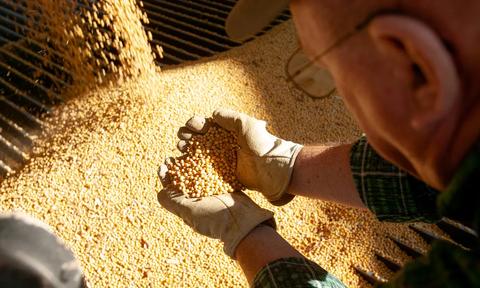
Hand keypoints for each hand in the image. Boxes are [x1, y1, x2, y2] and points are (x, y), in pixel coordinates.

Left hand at [157, 160, 274, 257]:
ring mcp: (211, 188)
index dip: (166, 176)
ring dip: (192, 160)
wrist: (241, 220)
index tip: (163, 166)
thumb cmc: (212, 219)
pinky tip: (205, 150)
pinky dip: (209, 160)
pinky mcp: (225, 182)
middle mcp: (198, 195)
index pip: (172, 188)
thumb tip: (159, 192)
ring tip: (187, 149)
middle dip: (178, 165)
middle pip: (184, 176)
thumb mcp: (188, 212)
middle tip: (174, 155)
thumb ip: (172, 202)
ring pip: (199, 170)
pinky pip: (215, 168)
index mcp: (186, 204)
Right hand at [177, 108, 302, 204]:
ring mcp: (221, 161)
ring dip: (187, 151)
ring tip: (181, 148)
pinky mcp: (222, 176)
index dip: (195, 124)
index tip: (193, 126)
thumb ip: (229, 117)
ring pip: (197, 155)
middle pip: (198, 140)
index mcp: (226, 132)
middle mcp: (222, 146)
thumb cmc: (261, 143)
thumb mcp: (246, 124)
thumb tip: (212, 114)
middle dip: (187, 137)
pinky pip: (204, 172)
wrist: (273, 167)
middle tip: (184, 139)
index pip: (205, 126)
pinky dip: (192, 169)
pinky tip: (183, 167)